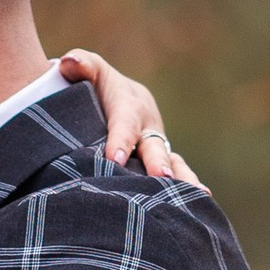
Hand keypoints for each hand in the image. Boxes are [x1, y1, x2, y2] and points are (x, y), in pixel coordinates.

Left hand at [58, 48, 199, 184]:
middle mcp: (148, 125)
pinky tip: (200, 206)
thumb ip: (81, 66)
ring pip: (172, 162)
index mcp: (129, 104)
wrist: (115, 98)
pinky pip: (176, 175)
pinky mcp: (162, 162)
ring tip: (197, 197)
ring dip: (182, 179)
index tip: (114, 159)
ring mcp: (157, 144)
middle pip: (154, 145)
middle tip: (161, 177)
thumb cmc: (97, 86)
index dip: (121, 140)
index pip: (124, 122)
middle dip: (158, 161)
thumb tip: (69, 63)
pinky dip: (187, 189)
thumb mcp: (90, 72)